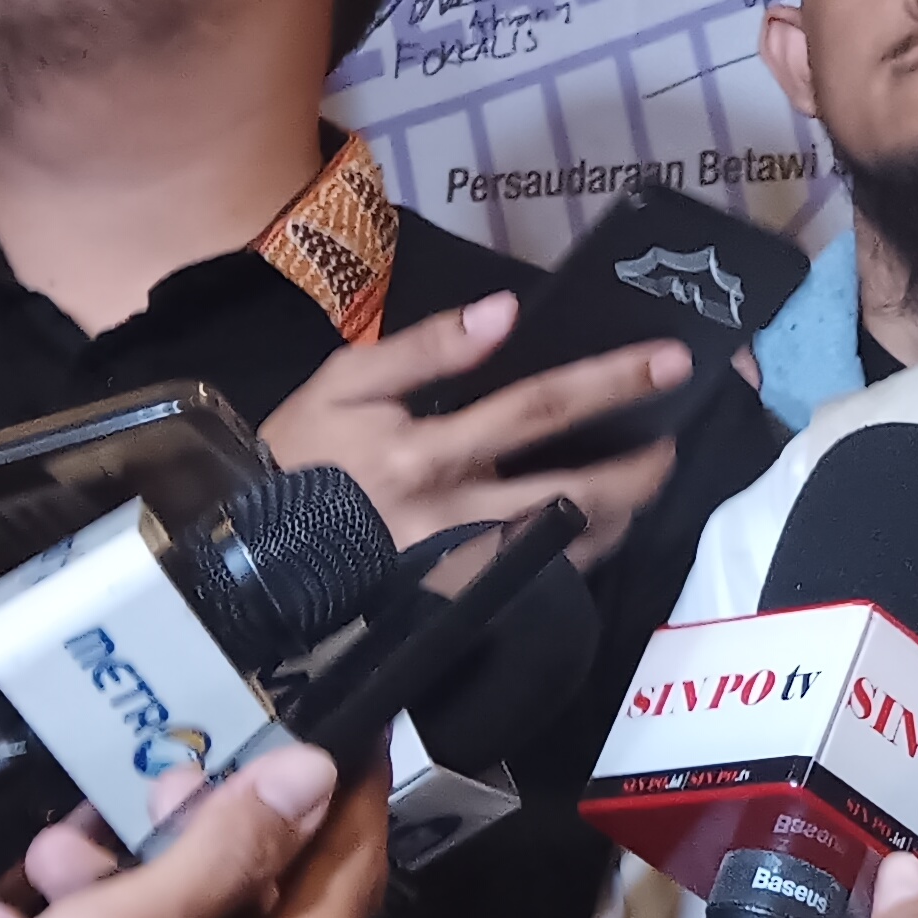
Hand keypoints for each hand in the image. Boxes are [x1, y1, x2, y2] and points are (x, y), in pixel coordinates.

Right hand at [260, 292, 683, 565]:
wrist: (244, 551)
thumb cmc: (300, 457)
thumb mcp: (346, 382)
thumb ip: (427, 346)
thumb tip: (505, 310)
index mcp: (430, 450)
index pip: (540, 408)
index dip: (611, 382)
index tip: (671, 362)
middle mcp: (457, 515)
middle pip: (576, 494)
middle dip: (641, 470)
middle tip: (673, 443)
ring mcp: (461, 570)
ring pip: (567, 549)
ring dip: (621, 517)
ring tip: (645, 484)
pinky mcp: (460, 606)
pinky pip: (539, 586)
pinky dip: (579, 558)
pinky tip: (596, 531)